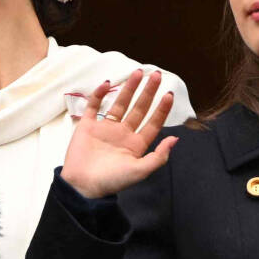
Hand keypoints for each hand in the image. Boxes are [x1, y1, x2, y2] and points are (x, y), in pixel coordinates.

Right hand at [55, 68, 174, 199]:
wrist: (82, 186)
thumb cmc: (112, 181)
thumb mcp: (140, 171)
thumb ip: (159, 156)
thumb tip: (175, 138)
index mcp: (136, 145)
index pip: (153, 123)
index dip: (161, 109)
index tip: (169, 94)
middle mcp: (123, 133)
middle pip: (138, 108)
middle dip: (148, 92)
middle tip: (156, 75)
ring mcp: (105, 128)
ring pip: (119, 104)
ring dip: (128, 88)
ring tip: (137, 72)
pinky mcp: (88, 126)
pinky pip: (94, 106)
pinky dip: (99, 95)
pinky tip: (106, 84)